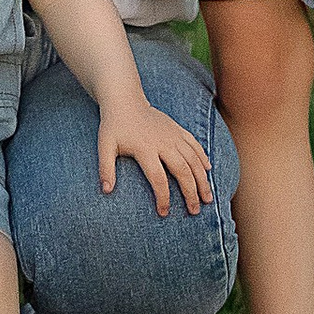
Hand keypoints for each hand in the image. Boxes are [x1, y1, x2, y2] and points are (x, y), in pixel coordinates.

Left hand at [96, 93, 214, 216]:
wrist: (125, 100)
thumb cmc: (114, 126)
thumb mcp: (105, 145)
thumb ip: (105, 168)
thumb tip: (106, 191)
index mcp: (145, 148)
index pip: (157, 178)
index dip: (162, 197)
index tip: (164, 213)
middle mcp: (163, 142)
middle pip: (182, 170)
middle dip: (190, 193)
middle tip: (195, 211)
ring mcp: (172, 134)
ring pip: (193, 159)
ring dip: (202, 179)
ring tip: (208, 198)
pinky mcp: (177, 129)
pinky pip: (194, 144)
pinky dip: (202, 157)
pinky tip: (207, 170)